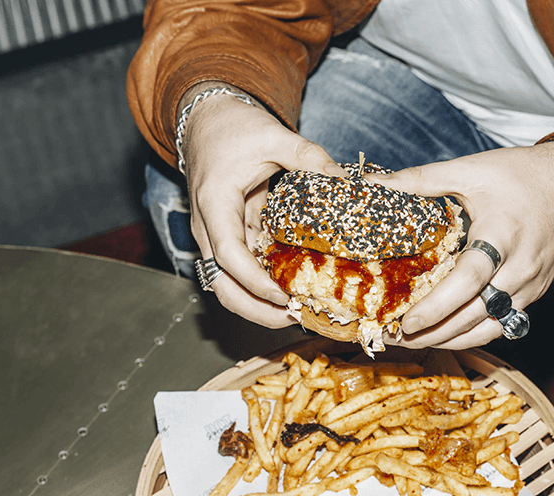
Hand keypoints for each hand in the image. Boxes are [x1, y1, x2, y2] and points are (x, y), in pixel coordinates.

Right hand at [180, 83, 344, 326]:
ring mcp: (218, 237)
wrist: (206, 120)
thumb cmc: (233, 126)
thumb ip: (310, 158)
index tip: (284, 296)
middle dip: (256, 310)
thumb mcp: (273, 136)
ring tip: (301, 312)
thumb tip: (348, 182)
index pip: (229, 257)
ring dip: (260, 304)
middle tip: (295, 318)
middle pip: (221, 286)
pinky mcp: (231, 237)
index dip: (255, 283)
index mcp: (215, 205)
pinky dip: (264, 286)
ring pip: (229, 285)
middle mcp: (209, 228)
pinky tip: (296, 291)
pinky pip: (243, 271)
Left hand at [368, 139, 553, 348]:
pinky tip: (446, 334)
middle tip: (395, 337)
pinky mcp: (534, 294)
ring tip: (414, 342)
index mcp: (501, 237)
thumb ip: (421, 179)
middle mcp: (518, 269)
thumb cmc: (525, 174)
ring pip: (488, 329)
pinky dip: (472, 334)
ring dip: (450, 340)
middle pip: (474, 315)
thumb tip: (374, 183)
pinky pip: (502, 324)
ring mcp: (529, 286)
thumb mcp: (470, 170)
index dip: (435, 306)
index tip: (406, 321)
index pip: (467, 282)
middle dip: (433, 333)